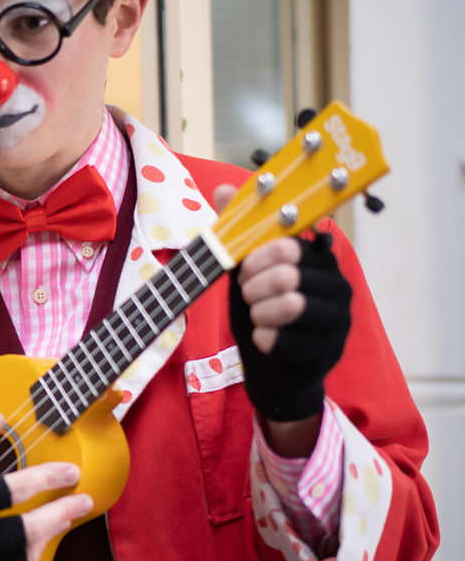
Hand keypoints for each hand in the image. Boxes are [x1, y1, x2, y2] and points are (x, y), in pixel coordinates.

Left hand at [214, 184, 351, 423]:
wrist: (276, 371)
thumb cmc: (262, 314)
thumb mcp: (246, 273)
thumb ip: (238, 234)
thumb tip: (222, 188)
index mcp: (319, 260)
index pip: (287, 246)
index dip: (255, 259)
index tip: (244, 271)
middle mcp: (337, 286)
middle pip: (288, 275)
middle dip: (254, 288)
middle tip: (250, 298)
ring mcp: (338, 321)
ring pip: (291, 306)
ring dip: (260, 313)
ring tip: (259, 317)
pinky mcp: (329, 352)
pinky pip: (286, 341)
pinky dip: (263, 340)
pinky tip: (264, 340)